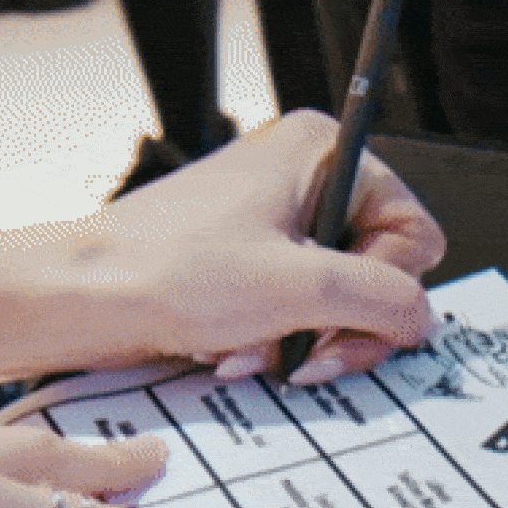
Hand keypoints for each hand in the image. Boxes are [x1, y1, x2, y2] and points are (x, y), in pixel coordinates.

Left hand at [97, 108, 446, 382]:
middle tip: (309, 353)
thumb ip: (382, 299)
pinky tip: (237, 348)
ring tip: (255, 348)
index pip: (413, 234)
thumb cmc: (165, 270)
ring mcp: (279, 224)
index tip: (347, 321)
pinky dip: (275, 341)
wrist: (84, 299)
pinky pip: (300, 315)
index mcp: (322, 154)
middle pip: (378, 276)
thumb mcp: (299, 286)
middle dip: (339, 325)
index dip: (386, 289)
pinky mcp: (255, 265)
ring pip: (338, 304)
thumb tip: (423, 319)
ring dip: (302, 341)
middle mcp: (305, 181)